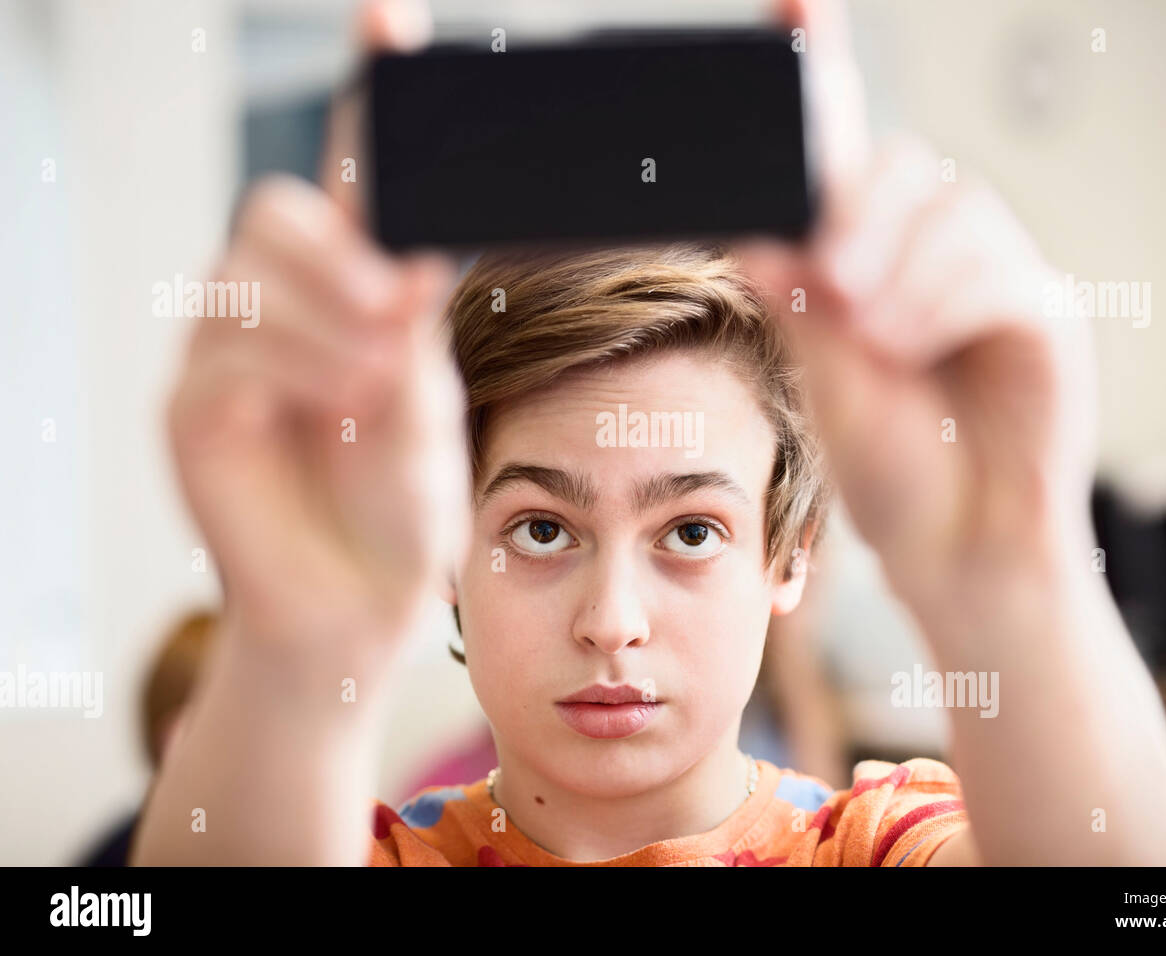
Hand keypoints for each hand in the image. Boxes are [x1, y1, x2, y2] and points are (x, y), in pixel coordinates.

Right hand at [167, 0, 468, 678]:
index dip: (370, 95)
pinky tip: (339, 404)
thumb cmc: (402, 512)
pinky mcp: (194, 405)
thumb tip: (404, 268)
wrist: (356, 608)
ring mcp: (229, 350)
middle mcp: (288, 306)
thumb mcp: (429, 413)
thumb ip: (413, 339)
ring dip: (326, 322)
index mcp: (358, 291)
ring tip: (376, 384)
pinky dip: (294, 368)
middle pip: (280, 210)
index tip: (388, 18)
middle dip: (339, 253)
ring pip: (250, 275)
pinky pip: (228, 349)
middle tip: (399, 308)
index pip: (356, 177)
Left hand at [734, 0, 1096, 605]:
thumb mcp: (820, 375)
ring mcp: (992, 274)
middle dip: (858, 217)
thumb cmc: (887, 467)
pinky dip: (945, 303)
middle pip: (901, 169)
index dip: (822, 71)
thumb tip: (757, 232)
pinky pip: (999, 270)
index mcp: (866, 256)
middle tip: (827, 284)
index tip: (791, 7)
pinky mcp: (1044, 310)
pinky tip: (911, 347)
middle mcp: (929, 252)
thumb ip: (797, 299)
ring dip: (901, 272)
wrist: (954, 550)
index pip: (843, 152)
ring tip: (870, 339)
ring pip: (953, 215)